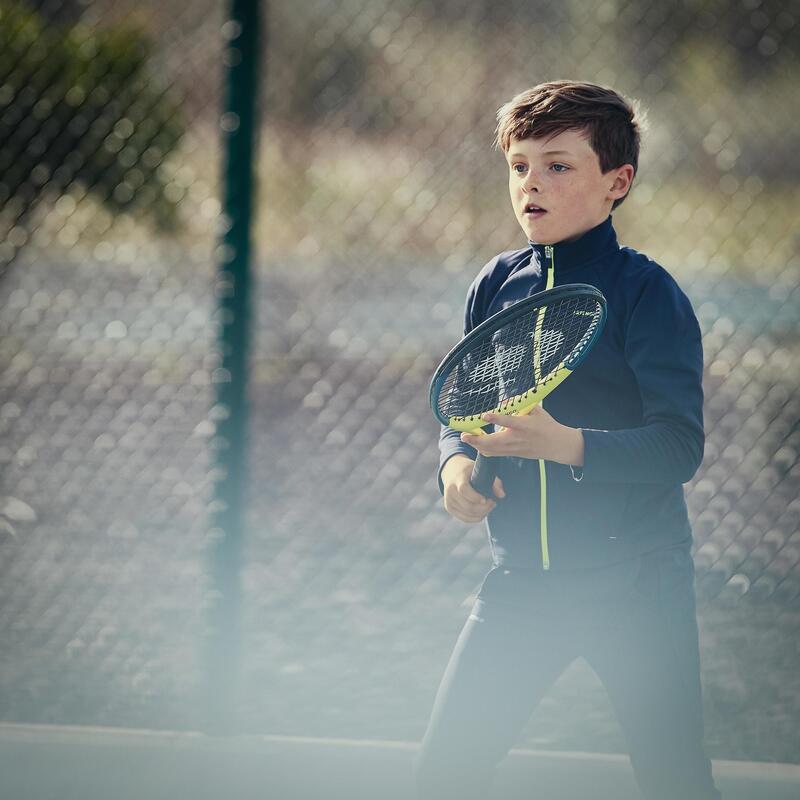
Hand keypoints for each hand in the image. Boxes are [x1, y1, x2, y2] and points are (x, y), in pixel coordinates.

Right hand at [441, 454, 504, 523]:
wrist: (451, 471)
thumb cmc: (469, 471)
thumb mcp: (481, 470)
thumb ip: (494, 481)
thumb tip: (502, 495)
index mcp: (458, 478)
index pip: (464, 490)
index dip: (475, 497)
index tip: (486, 499)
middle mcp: (450, 490)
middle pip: (467, 506)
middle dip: (483, 508)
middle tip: (493, 503)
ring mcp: (448, 500)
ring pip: (467, 514)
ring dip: (481, 513)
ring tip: (489, 507)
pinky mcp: (449, 508)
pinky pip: (464, 518)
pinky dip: (476, 518)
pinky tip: (483, 512)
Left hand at [459, 408, 584, 465]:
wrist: (557, 445)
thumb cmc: (546, 425)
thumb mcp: (536, 410)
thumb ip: (520, 404)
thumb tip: (505, 400)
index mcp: (524, 425)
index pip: (508, 421)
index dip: (496, 418)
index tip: (484, 415)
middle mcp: (517, 438)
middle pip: (494, 442)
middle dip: (477, 439)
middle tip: (464, 435)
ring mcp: (515, 449)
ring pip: (492, 450)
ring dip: (478, 445)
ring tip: (467, 438)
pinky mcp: (514, 454)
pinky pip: (496, 454)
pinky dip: (485, 450)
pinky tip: (477, 446)